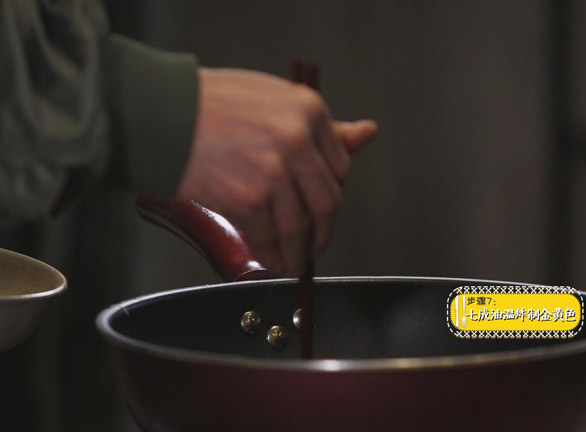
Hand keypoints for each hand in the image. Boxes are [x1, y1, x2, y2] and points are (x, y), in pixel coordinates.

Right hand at [177, 68, 376, 275]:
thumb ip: (321, 125)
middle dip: (323, 231)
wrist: (160, 113)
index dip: (332, 193)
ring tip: (293, 261)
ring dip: (300, 252)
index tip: (322, 208)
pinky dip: (273, 256)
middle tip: (314, 243)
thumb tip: (367, 133)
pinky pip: (271, 238)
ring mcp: (274, 171)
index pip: (341, 165)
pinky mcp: (249, 198)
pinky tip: (271, 260)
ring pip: (302, 226)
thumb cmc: (209, 103)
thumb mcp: (273, 99)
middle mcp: (297, 139)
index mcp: (309, 110)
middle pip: (328, 201)